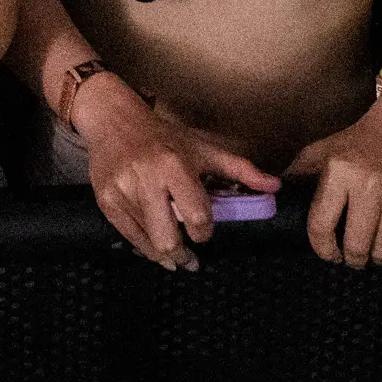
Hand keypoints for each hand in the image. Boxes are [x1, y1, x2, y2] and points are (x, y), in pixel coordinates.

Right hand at [75, 77, 277, 270]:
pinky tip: (154, 247)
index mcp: (175, 166)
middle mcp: (146, 180)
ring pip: (149, 243)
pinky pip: (130, 238)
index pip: (197, 216)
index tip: (205, 230)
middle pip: (168, 238)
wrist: (115, 122)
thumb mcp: (204, 149)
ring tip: (174, 256)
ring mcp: (123, 192)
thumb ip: (241, 170)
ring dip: (165, 254)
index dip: (205, 231)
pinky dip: (145, 248)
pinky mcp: (106, 202)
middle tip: (190, 260)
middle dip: (183, 254)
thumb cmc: (164, 138)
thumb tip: (276, 187)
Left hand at [295, 83, 381, 265]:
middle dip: (352, 257)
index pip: (321, 228)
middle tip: (355, 256)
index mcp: (340, 172)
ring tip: (376, 249)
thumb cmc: (366, 135)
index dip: (323, 250)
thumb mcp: (328, 147)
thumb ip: (300, 170)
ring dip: (377, 256)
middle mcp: (370, 186)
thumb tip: (271, 190)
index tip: (330, 255)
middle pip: (355, 246)